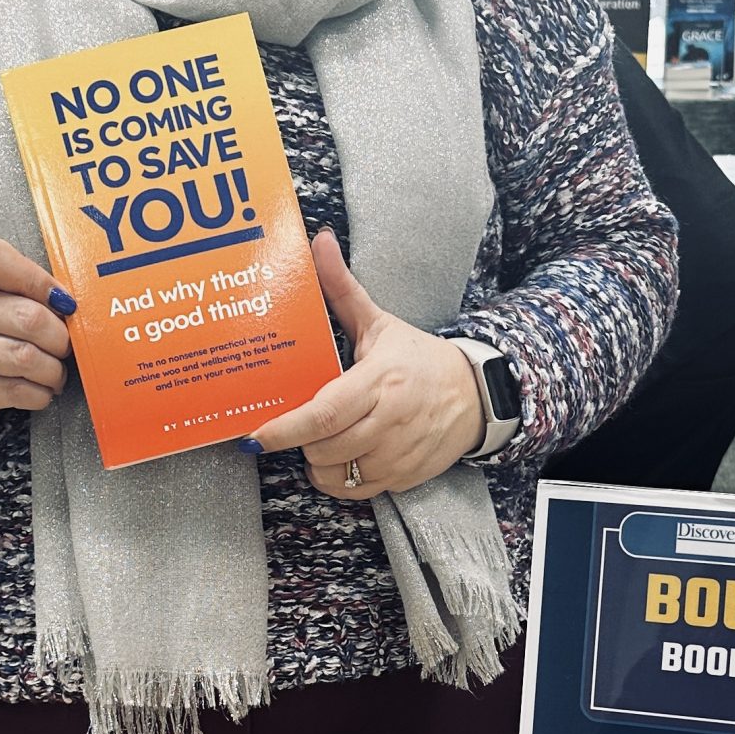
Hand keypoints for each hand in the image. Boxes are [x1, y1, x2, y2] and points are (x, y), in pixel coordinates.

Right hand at [0, 234, 73, 437]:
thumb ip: (28, 291)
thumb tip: (71, 306)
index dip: (38, 281)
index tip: (62, 302)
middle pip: (24, 315)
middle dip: (59, 337)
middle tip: (64, 347)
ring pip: (22, 356)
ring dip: (52, 370)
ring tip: (54, 372)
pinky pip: (12, 389)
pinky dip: (37, 394)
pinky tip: (39, 390)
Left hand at [252, 230, 484, 499]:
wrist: (477, 394)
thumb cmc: (418, 359)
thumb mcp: (381, 323)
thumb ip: (343, 288)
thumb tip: (318, 243)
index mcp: (380, 381)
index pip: (326, 414)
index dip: (287, 429)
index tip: (258, 435)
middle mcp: (391, 421)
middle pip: (326, 448)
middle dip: (299, 442)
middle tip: (291, 426)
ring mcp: (399, 454)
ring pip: (337, 473)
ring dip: (317, 461)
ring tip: (318, 439)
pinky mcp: (404, 477)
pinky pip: (356, 490)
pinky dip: (337, 480)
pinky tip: (338, 459)